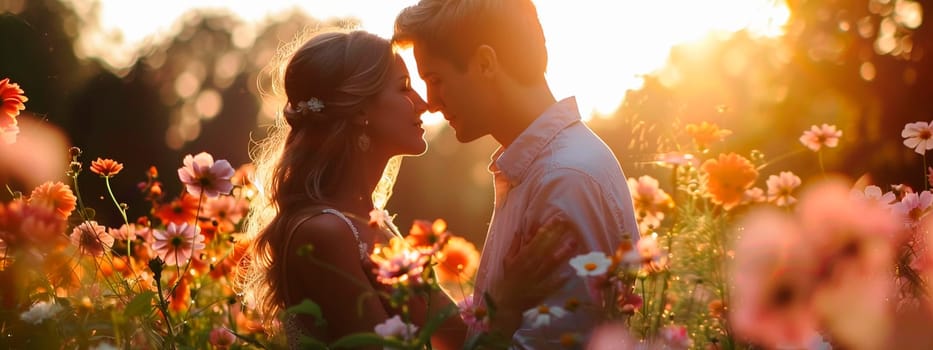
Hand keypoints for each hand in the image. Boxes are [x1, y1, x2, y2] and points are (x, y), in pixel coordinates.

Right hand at [488, 217, 576, 331]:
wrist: (505, 303)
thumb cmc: (508, 279)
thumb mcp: (507, 260)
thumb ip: (514, 245)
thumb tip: (520, 230)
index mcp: (521, 258)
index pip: (535, 240)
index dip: (546, 230)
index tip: (556, 219)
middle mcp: (529, 267)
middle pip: (545, 249)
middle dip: (556, 236)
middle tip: (567, 224)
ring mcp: (535, 279)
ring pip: (550, 264)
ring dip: (562, 254)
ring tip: (573, 242)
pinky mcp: (540, 291)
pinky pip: (551, 285)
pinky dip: (559, 281)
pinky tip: (569, 274)